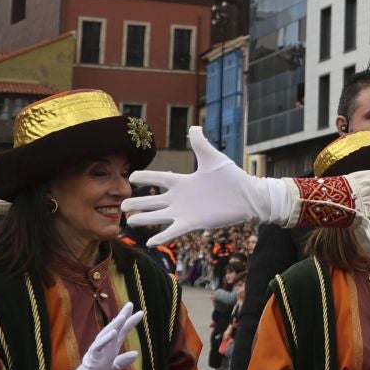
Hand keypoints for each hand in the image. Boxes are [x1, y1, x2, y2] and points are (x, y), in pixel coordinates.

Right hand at [50, 304, 144, 369]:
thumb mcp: (113, 367)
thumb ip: (122, 360)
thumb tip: (136, 353)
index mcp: (110, 348)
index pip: (121, 332)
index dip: (129, 322)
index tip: (140, 312)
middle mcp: (104, 346)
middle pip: (113, 328)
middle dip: (122, 317)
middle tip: (130, 304)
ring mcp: (97, 351)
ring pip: (105, 335)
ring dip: (114, 325)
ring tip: (123, 316)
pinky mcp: (92, 359)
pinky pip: (98, 347)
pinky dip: (105, 340)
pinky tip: (113, 333)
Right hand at [124, 128, 296, 246]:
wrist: (248, 197)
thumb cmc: (232, 178)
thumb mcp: (213, 158)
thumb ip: (201, 144)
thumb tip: (194, 126)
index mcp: (184, 182)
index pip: (159, 178)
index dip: (146, 178)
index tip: (131, 177)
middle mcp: (181, 198)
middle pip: (154, 200)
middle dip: (138, 202)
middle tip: (122, 205)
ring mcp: (186, 212)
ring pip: (159, 216)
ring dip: (144, 219)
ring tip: (129, 221)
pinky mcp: (193, 223)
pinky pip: (173, 231)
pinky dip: (162, 237)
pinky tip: (148, 243)